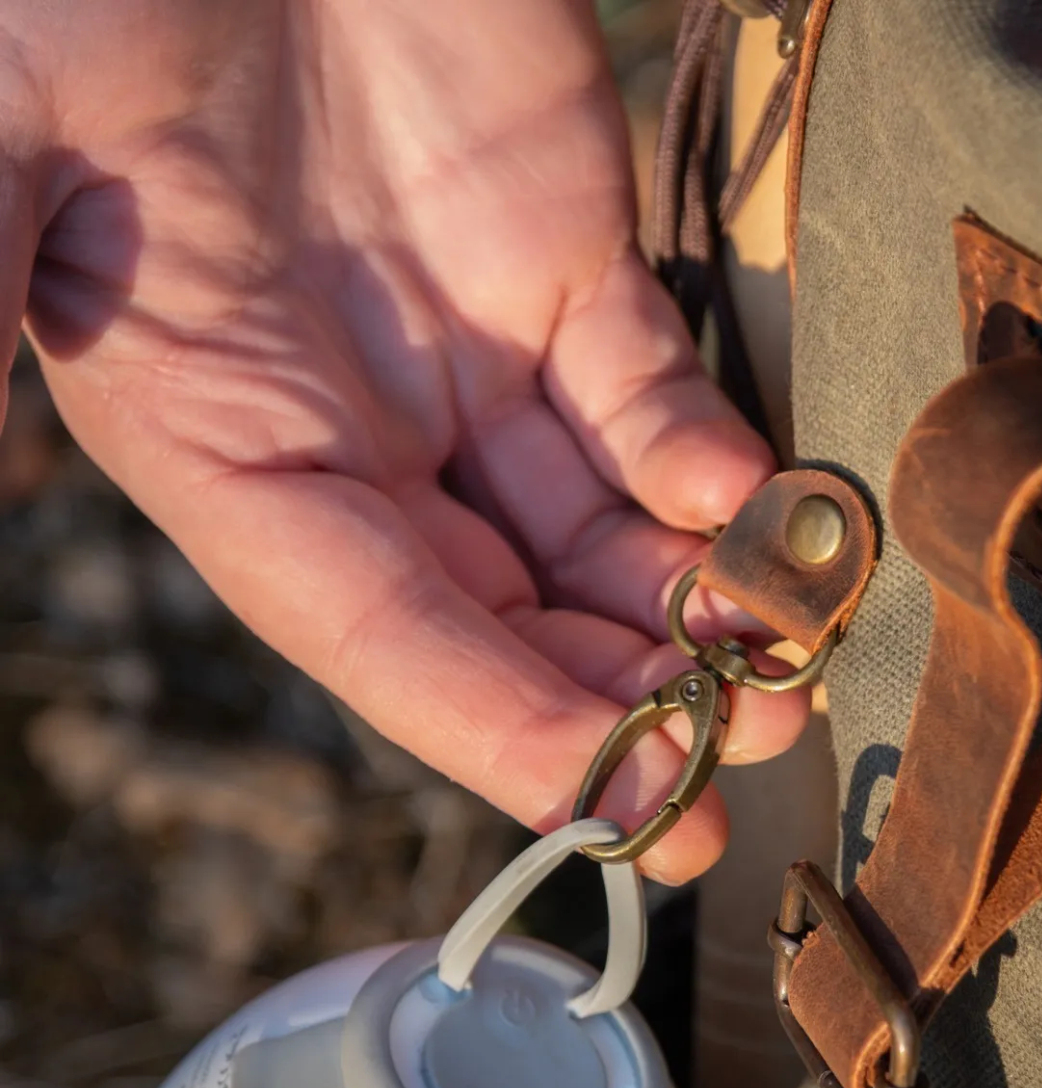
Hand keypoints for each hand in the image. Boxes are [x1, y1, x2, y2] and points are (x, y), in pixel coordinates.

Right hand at [0, 0, 808, 881]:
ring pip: (593, 529)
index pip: (377, 629)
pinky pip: (648, 389)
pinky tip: (752, 503)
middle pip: (505, 611)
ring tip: (778, 674)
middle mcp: (360, 428)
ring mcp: (472, 353)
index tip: (614, 808)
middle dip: (620, 702)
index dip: (493, 727)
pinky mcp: (567, 261)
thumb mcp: (7, 138)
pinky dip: (704, 454)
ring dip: (687, 609)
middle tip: (734, 772)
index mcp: (227, 439)